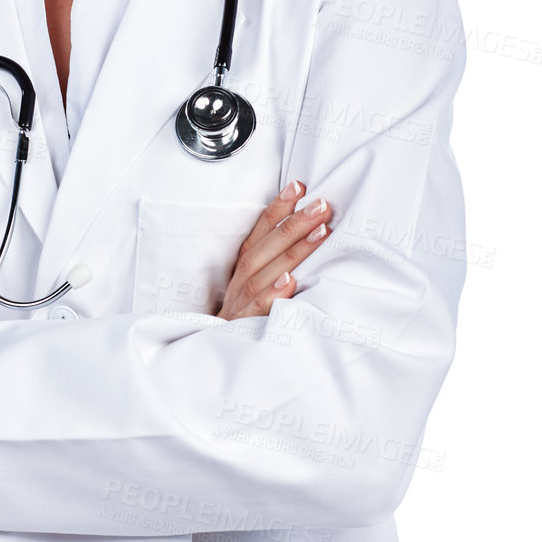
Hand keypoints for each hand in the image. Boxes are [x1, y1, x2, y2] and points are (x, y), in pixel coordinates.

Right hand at [216, 181, 333, 321]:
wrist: (220, 355)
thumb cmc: (247, 316)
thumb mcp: (259, 286)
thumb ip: (277, 262)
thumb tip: (311, 233)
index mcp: (245, 268)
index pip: (260, 231)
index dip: (278, 208)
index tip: (298, 186)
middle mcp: (241, 281)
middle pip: (265, 247)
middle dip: (294, 223)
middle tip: (322, 206)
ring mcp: (240, 303)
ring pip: (263, 273)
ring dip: (292, 251)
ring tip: (319, 233)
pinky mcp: (243, 325)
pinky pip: (257, 308)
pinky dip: (272, 293)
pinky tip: (289, 281)